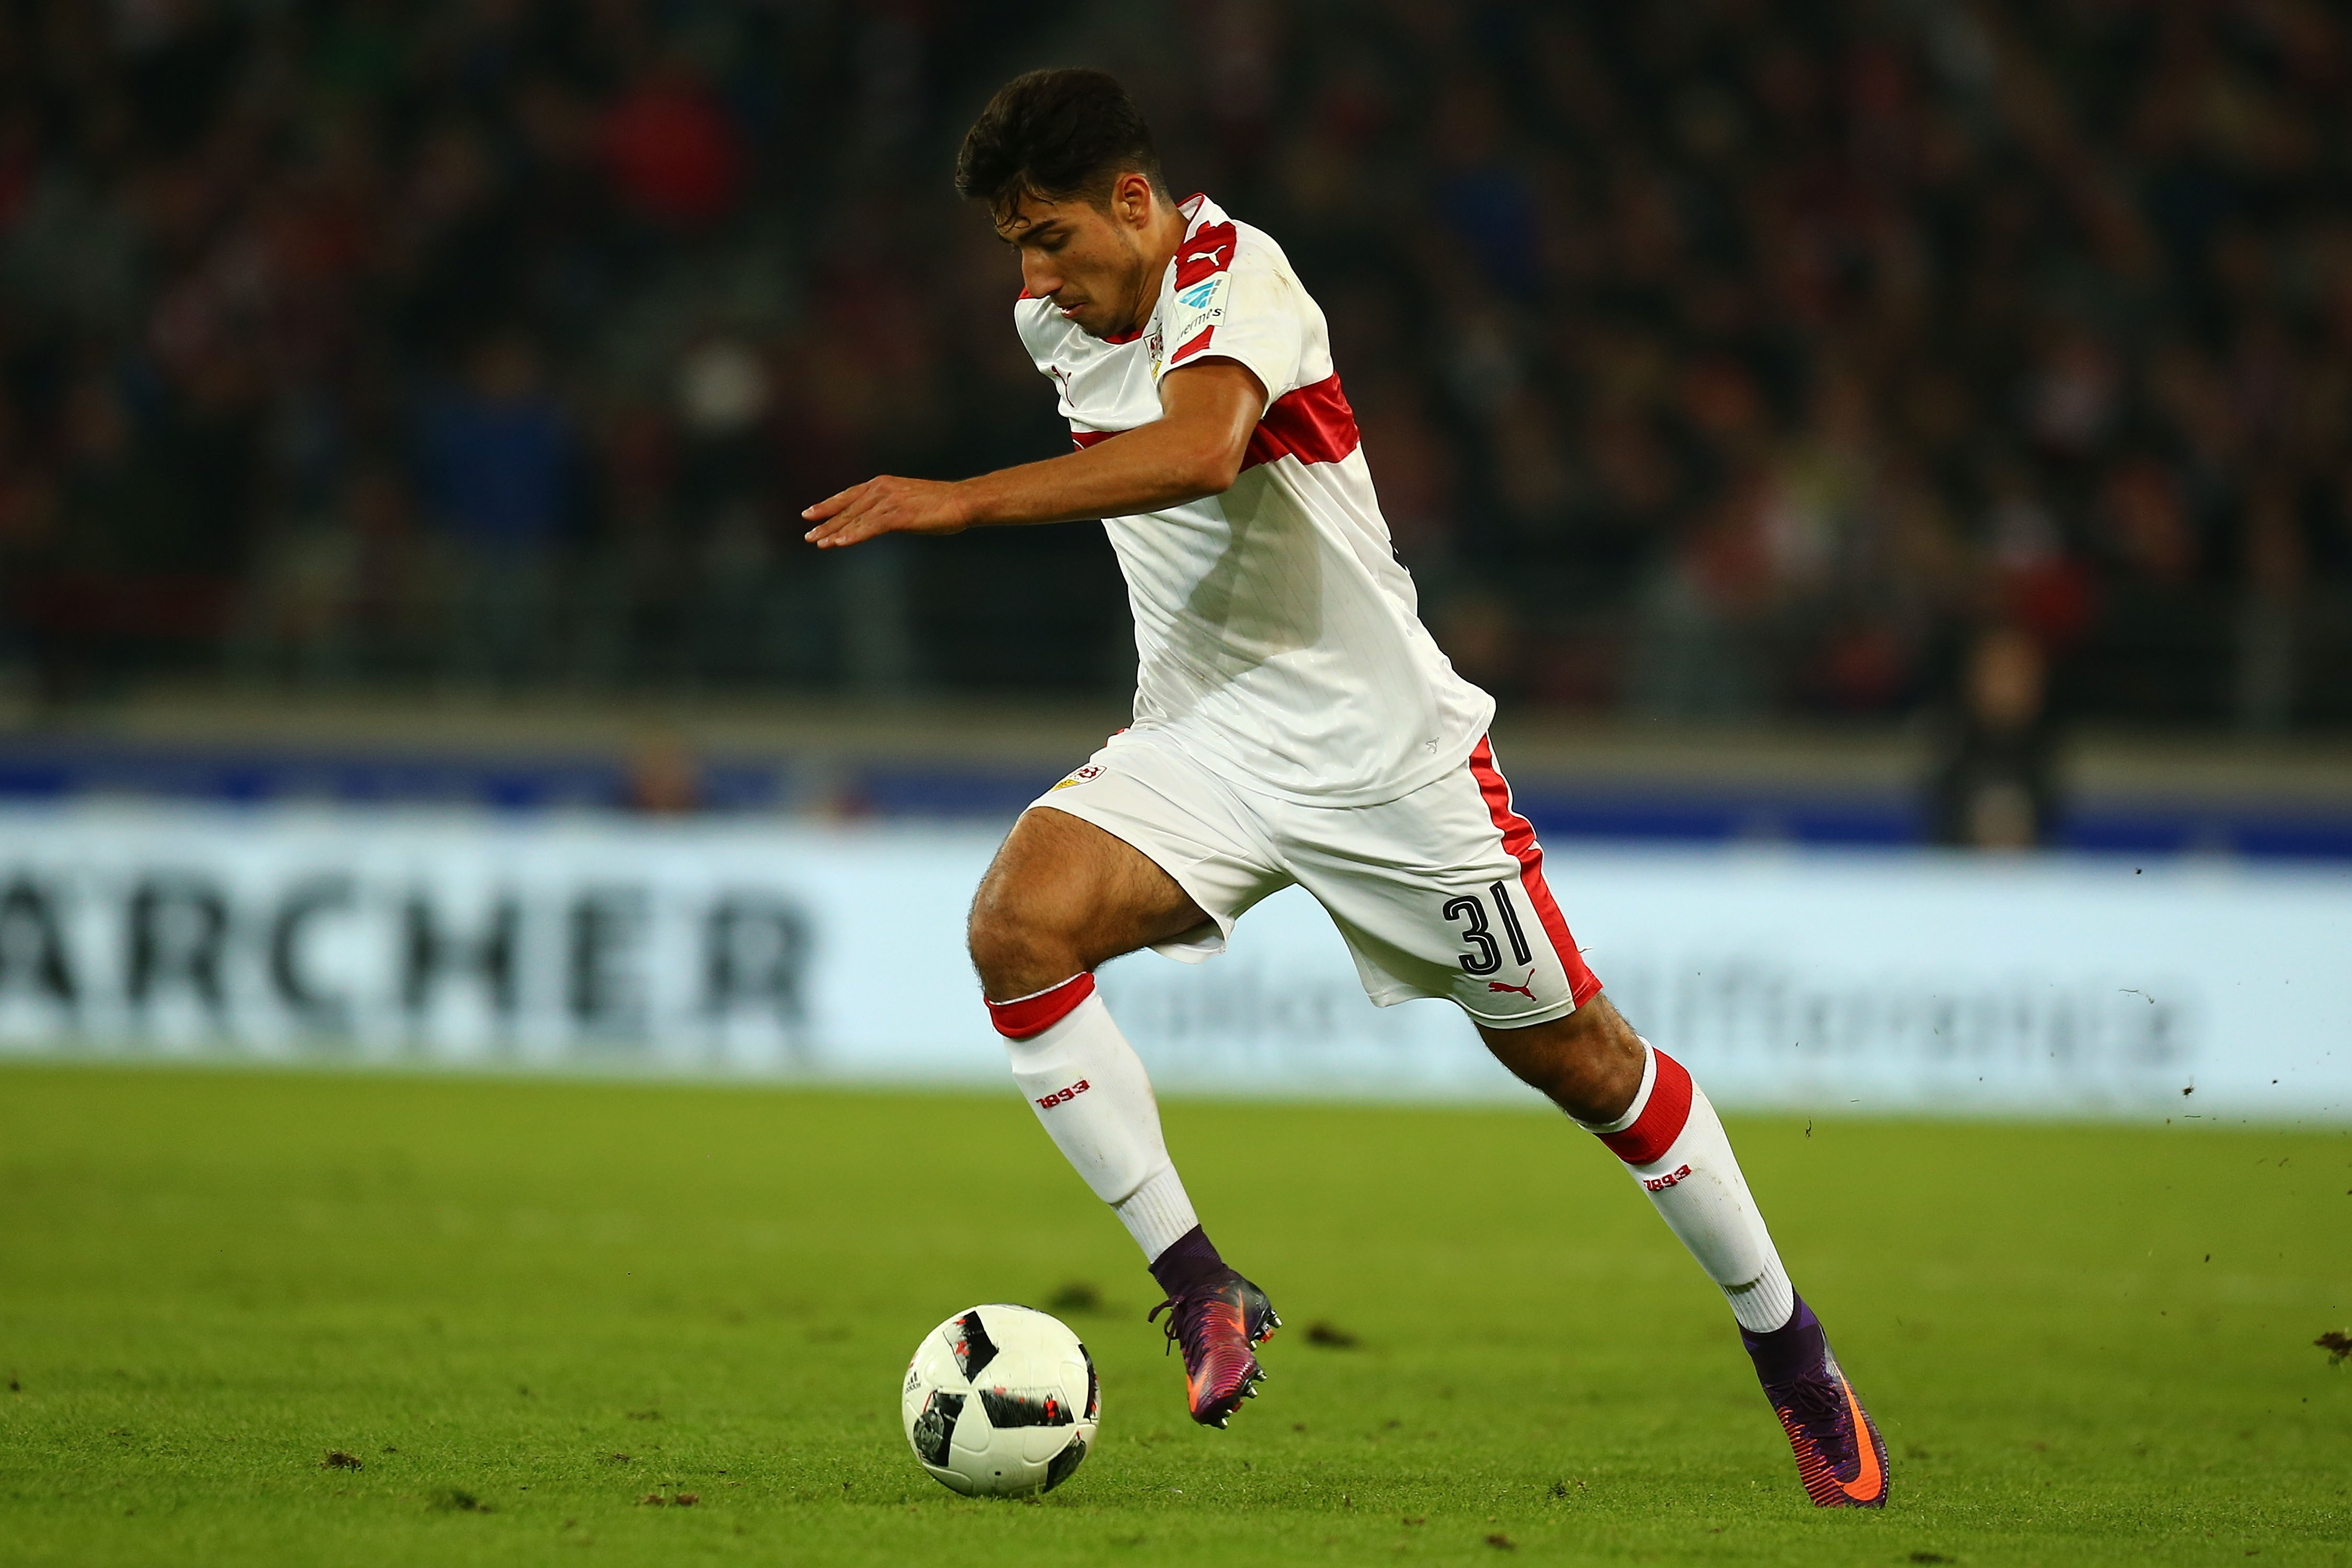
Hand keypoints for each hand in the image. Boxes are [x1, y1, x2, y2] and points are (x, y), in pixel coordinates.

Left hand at [801, 475, 972, 548]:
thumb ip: (888, 509)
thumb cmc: (940, 505)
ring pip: (855, 519)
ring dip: (835, 532)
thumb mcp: (907, 502)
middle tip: (808, 535)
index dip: (828, 505)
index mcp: (882, 484)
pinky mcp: (899, 515)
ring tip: (819, 543)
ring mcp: (889, 501)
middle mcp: (881, 489)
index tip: (809, 514)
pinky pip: (871, 527)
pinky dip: (854, 535)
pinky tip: (840, 543)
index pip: (848, 496)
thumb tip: (876, 522)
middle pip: (847, 509)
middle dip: (826, 523)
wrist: (962, 501)